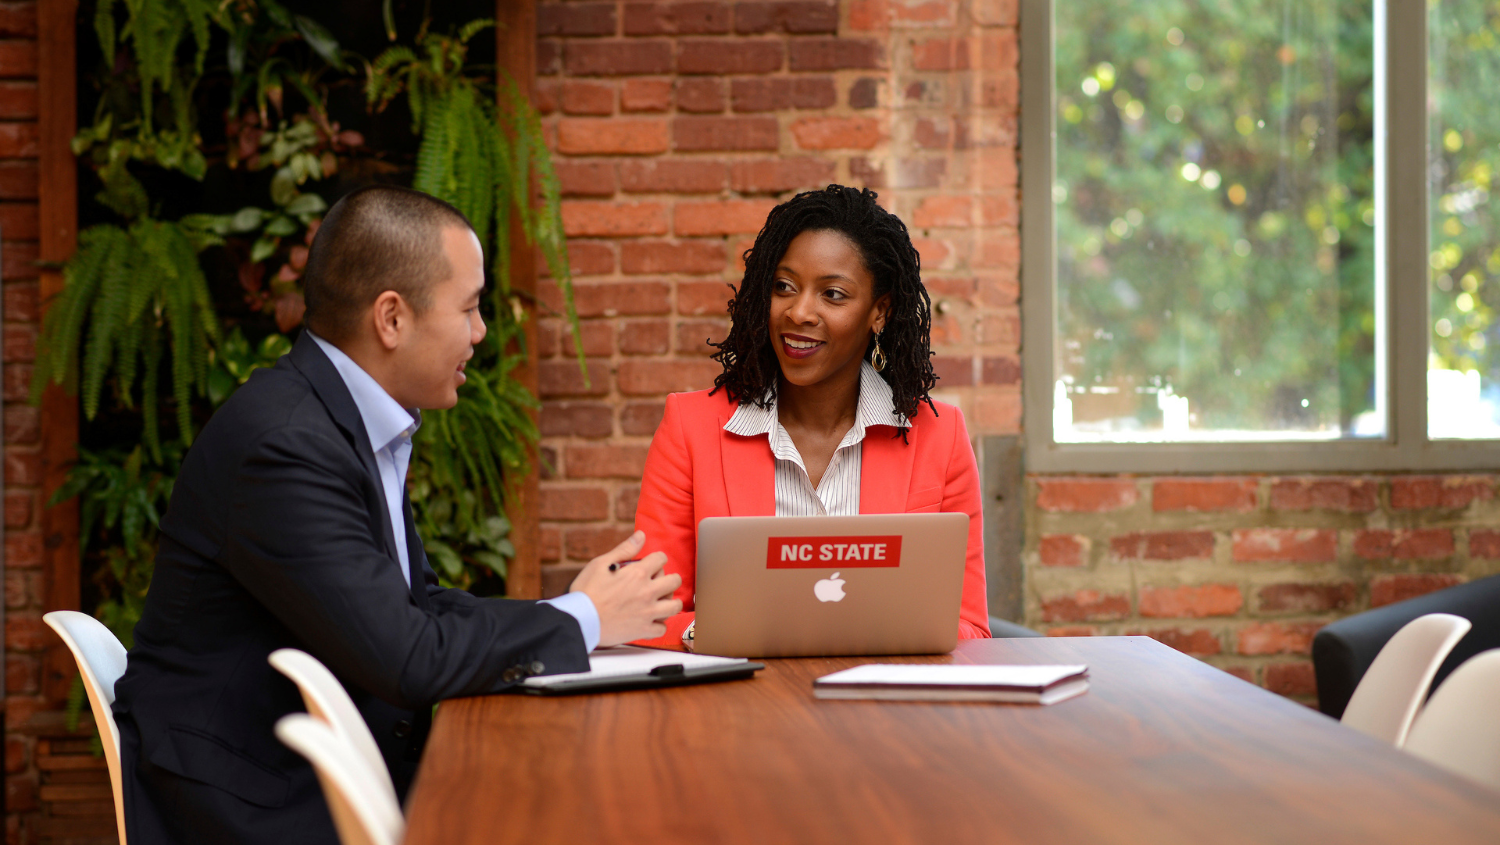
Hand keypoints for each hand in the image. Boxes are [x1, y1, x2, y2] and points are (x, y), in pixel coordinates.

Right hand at [569, 531, 681, 646]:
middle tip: (658, 583)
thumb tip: (641, 535)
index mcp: (637, 573)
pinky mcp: (643, 630)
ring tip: (660, 602)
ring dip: (670, 602)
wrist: (579, 620)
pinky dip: (658, 625)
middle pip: (674, 581)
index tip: (652, 564)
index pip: (661, 558)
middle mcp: (647, 592)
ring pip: (675, 606)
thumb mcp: (601, 563)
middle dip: (669, 579)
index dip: (657, 559)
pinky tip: (650, 621)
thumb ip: (624, 550)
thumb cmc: (586, 591)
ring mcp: (648, 612)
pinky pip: (662, 629)